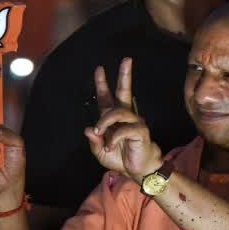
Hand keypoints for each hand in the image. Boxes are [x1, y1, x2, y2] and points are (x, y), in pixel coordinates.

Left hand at [83, 58, 162, 183]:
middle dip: (125, 75)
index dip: (102, 84)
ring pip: (118, 112)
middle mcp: (125, 116)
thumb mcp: (100, 152)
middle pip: (125, 91)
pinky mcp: (140, 130)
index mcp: (113, 119)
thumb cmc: (120, 158)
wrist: (138, 170)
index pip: (106, 98)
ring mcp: (134, 121)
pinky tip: (111, 146)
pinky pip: (124, 129)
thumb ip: (94, 142)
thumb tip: (88, 129)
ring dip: (105, 121)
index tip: (99, 69)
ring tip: (100, 132)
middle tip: (127, 60)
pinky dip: (114, 138)